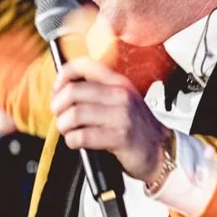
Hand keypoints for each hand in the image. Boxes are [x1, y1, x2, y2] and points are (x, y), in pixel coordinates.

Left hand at [50, 56, 167, 177]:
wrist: (158, 151)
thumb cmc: (134, 127)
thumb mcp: (120, 100)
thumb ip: (96, 92)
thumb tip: (61, 90)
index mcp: (118, 82)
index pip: (84, 65)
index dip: (64, 75)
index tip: (59, 89)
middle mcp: (121, 95)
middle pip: (73, 92)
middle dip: (58, 106)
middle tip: (60, 115)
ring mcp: (122, 116)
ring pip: (75, 114)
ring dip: (64, 125)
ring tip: (68, 130)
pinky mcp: (120, 137)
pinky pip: (83, 136)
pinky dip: (73, 141)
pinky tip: (77, 142)